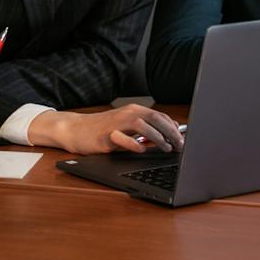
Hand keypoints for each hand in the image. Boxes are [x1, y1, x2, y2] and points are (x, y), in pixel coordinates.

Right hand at [41, 104, 185, 156]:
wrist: (76, 129)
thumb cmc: (103, 129)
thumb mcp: (127, 126)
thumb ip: (146, 129)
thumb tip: (170, 134)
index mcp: (134, 111)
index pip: (160, 116)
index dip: (174, 128)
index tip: (183, 139)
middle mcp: (126, 114)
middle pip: (155, 119)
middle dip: (171, 132)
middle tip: (180, 146)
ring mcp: (116, 124)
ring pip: (141, 125)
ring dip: (157, 137)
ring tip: (166, 148)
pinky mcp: (105, 136)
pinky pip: (122, 138)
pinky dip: (134, 143)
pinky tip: (142, 149)